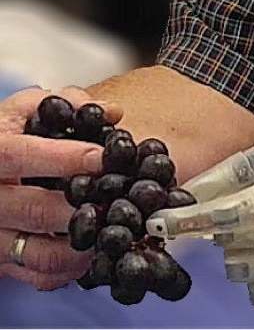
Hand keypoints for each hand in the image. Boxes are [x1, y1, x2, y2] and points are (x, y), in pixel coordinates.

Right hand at [0, 86, 121, 289]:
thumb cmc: (13, 136)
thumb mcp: (29, 110)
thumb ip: (66, 103)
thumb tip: (112, 113)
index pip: (16, 155)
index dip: (61, 157)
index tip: (101, 158)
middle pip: (32, 210)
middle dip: (82, 207)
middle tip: (120, 200)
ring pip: (38, 252)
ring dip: (83, 243)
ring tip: (114, 228)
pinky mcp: (5, 260)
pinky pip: (39, 274)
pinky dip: (72, 268)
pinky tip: (97, 249)